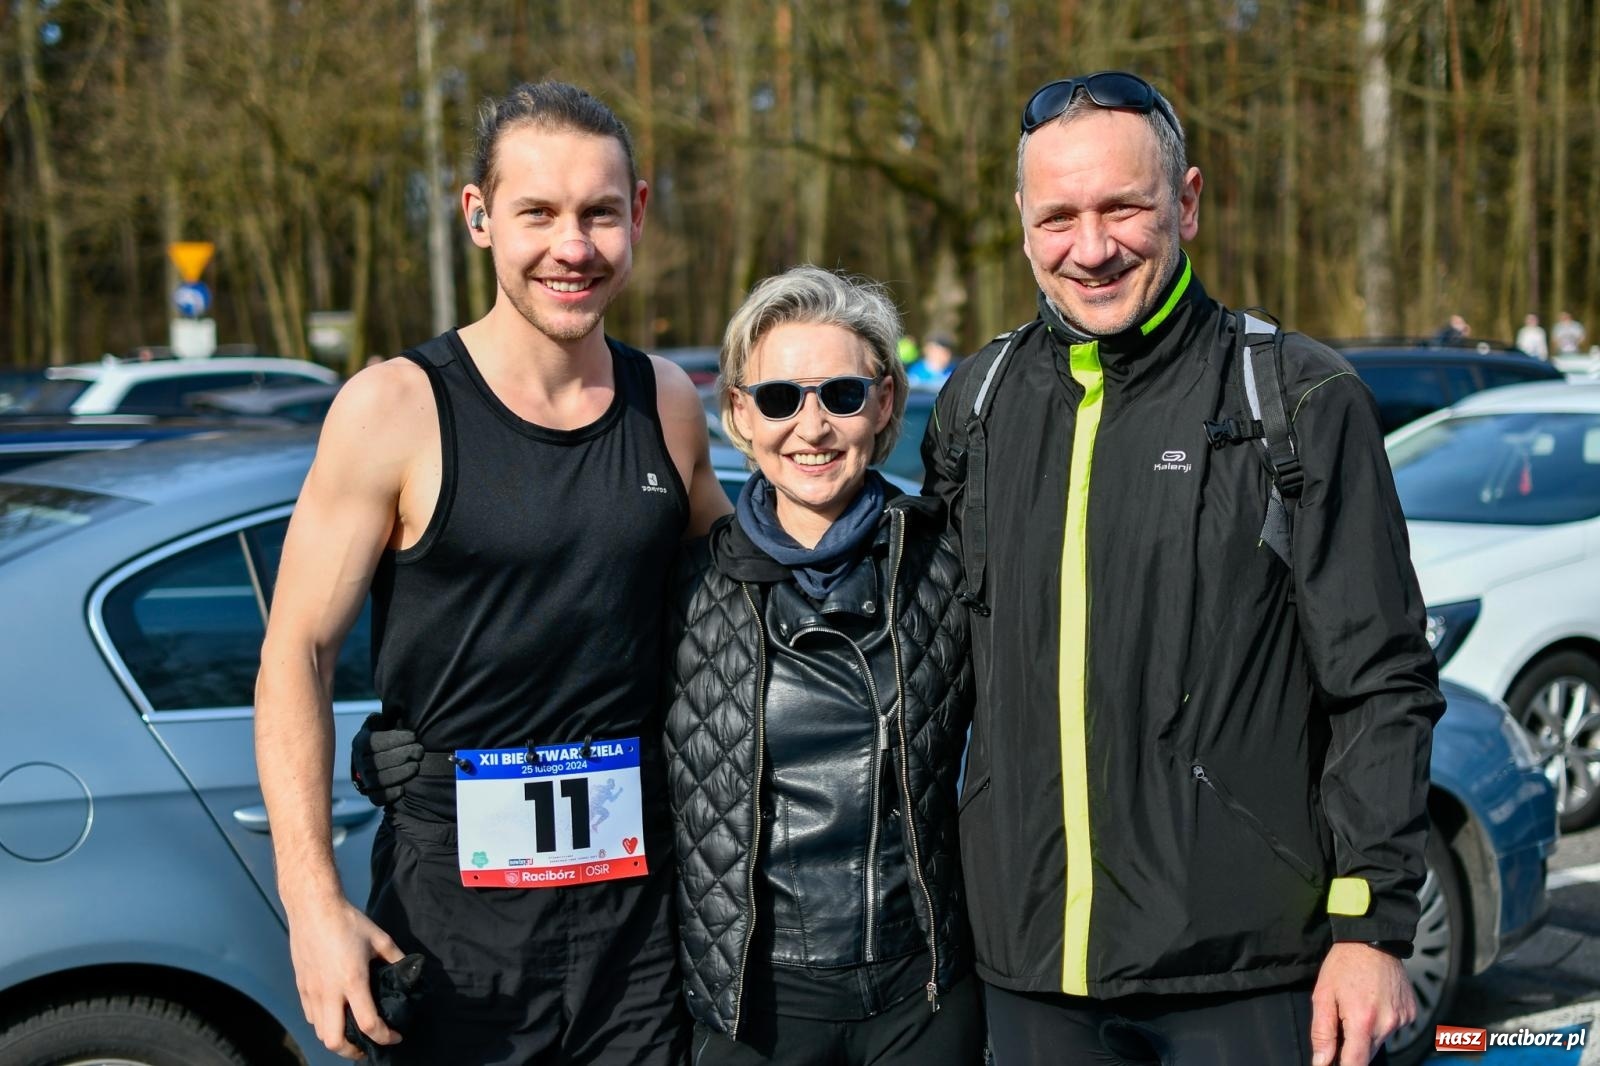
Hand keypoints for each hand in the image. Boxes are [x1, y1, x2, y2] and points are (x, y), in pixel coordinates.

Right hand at [287, 897, 407, 1059]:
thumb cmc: (347, 921)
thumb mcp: (379, 938)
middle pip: (335, 1041)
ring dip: (337, 1040)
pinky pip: (311, 1017)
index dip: (385, 1036)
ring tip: (352, 1034)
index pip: (368, 1024)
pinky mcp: (301, 986)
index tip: (396, 1037)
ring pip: (320, 1032)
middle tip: (367, 1047)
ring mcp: (312, 991)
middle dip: (353, 1052)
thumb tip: (408, 971)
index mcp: (352, 981)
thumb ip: (395, 958)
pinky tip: (336, 1016)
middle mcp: (329, 992)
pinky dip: (324, 1024)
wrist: (312, 908)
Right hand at [351, 713, 421, 805]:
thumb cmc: (386, 736)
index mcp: (361, 742)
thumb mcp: (383, 723)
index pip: (374, 742)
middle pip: (378, 761)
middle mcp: (359, 761)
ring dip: (400, 773)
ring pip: (378, 780)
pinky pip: (376, 798)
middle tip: (419, 751)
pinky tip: (403, 789)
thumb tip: (383, 716)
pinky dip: (389, 795)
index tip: (413, 736)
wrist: (377, 757)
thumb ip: (384, 718)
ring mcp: (364, 778)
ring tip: (416, 766)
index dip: (395, 739)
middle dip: (402, 755)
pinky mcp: (370, 793)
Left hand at [1310, 942, 1415, 1065]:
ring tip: (1358, 1006)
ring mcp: (1402, 1019)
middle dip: (1353, 1047)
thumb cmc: (1344, 964)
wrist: (1373, 939)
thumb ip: (1322, 1032)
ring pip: (1380, 1041)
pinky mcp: (1410, 1013)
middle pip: (1367, 1053)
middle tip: (1342, 1021)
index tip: (1335, 1063)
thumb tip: (1321, 1062)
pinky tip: (1373, 1002)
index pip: (1355, 1064)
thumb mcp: (1323, 995)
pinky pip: (1392, 1028)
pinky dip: (1382, 1022)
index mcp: (1362, 1021)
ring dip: (1367, 1033)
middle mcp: (1387, 1024)